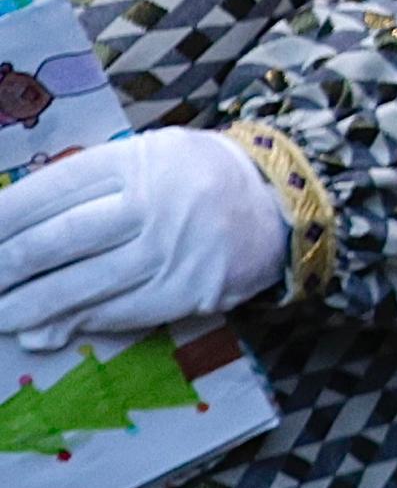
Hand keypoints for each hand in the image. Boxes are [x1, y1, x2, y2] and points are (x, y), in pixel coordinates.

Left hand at [0, 130, 289, 343]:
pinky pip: (116, 312)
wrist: (277, 205)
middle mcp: (150, 205)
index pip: (50, 191)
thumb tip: (17, 232)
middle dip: (6, 267)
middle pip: (57, 241)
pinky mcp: (183, 291)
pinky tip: (47, 328)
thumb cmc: (193, 177)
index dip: (3, 217)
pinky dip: (76, 322)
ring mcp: (168, 252)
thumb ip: (85, 191)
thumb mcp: (145, 159)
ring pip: (80, 285)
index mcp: (135, 162)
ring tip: (1, 316)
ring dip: (28, 306)